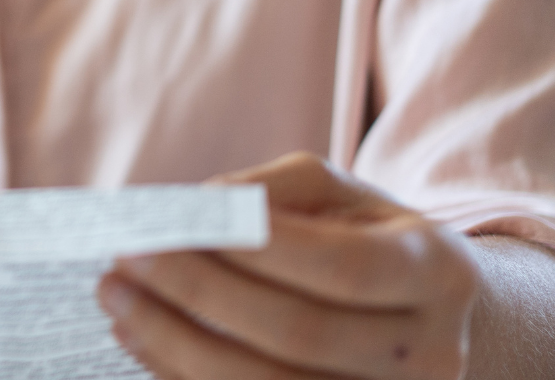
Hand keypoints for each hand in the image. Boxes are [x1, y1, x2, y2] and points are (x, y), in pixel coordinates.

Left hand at [99, 153, 478, 377]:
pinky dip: (184, 377)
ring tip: (116, 299)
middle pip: (301, 333)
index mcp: (437, 272)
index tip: (168, 223)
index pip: (343, 267)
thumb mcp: (333, 195)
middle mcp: (433, 353)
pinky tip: (139, 338)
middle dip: (198, 292)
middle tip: (123, 257)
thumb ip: (266, 192)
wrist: (428, 319)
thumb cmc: (362, 238)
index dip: (255, 248)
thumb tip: (187, 214)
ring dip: (178, 344)